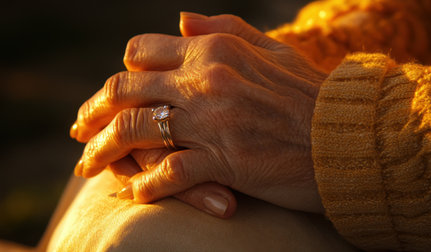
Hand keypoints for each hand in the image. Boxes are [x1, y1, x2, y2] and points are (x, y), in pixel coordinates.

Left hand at [71, 13, 326, 212]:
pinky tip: (136, 192)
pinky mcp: (225, 161)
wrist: (352, 137)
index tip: (111, 96)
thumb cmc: (313, 95)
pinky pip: (168, 172)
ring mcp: (212, 121)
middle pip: (124, 90)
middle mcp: (206, 79)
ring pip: (134, 130)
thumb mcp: (272, 49)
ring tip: (88, 167)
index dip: (121, 74)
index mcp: (214, 49)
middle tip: (79, 132)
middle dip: (92, 112)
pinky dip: (146, 184)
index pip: (140, 53)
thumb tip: (182, 17)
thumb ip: (225, 28)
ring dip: (104, 151)